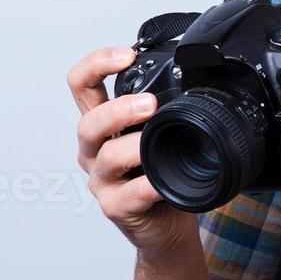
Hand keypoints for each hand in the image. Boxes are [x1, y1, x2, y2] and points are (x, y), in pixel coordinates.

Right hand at [68, 47, 199, 256]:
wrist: (169, 224)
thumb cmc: (165, 172)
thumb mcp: (160, 132)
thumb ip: (165, 108)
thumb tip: (198, 79)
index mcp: (103, 123)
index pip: (82, 85)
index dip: (96, 64)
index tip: (126, 54)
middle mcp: (95, 149)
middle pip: (88, 121)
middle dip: (118, 109)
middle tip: (149, 104)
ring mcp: (102, 180)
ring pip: (106, 156)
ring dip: (134, 146)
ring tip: (154, 142)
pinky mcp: (115, 207)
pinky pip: (128, 194)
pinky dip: (147, 185)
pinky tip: (161, 180)